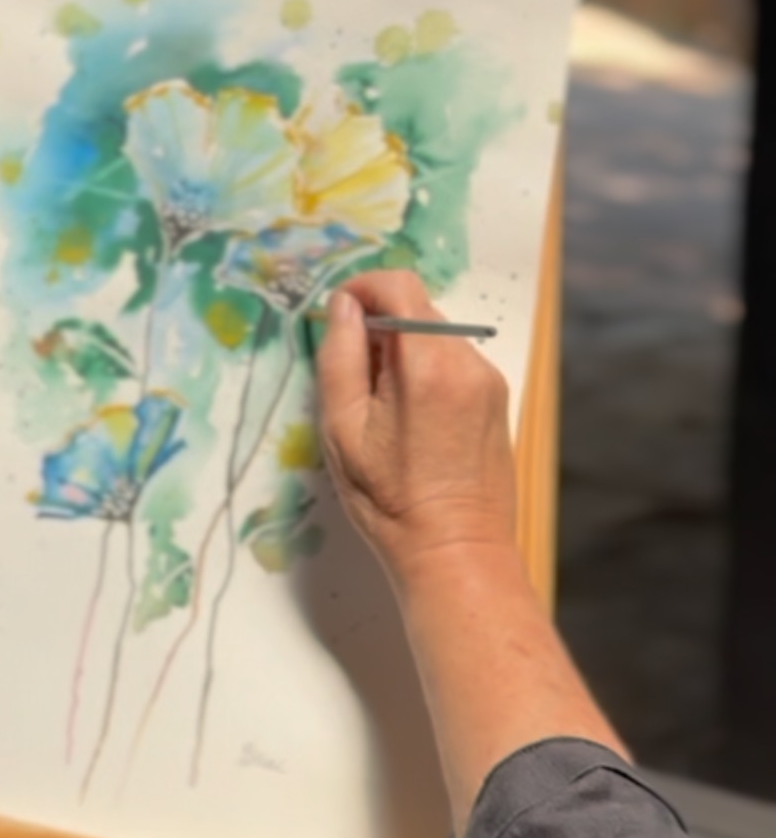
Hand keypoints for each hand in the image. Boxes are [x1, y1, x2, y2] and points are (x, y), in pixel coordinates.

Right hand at [316, 268, 518, 583]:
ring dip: (404, 354)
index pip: (400, 285)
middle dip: (380, 329)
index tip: (340, 317)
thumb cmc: (390, 502)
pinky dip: (427, 374)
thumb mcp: (342, 430)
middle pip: (418, 311)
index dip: (363, 289)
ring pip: (436, 338)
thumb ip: (339, 357)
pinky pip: (455, 365)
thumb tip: (343, 307)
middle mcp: (467, 362)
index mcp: (427, 364)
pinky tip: (412, 421)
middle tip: (355, 377)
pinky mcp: (498, 400)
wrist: (456, 552)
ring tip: (383, 409)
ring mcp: (489, 381)